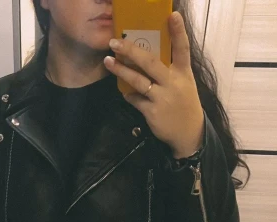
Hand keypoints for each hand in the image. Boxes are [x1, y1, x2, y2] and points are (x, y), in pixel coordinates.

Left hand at [104, 11, 204, 157]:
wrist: (188, 133)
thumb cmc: (183, 104)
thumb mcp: (184, 84)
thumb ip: (169, 70)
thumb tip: (145, 57)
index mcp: (183, 73)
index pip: (182, 48)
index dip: (178, 32)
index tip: (172, 15)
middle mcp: (173, 83)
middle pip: (150, 62)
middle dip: (131, 51)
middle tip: (115, 42)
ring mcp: (162, 98)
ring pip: (138, 81)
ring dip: (121, 71)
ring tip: (108, 62)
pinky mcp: (152, 112)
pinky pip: (135, 100)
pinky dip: (128, 95)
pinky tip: (124, 92)